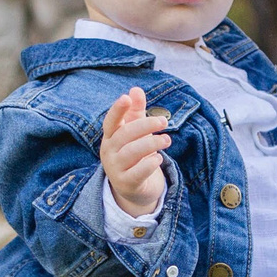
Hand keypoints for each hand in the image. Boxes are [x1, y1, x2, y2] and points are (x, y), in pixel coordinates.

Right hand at [100, 88, 169, 218]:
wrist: (133, 187)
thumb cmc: (134, 153)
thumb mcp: (136, 131)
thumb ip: (136, 111)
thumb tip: (136, 89)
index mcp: (110, 136)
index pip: (111, 121)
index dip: (118, 110)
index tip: (126, 98)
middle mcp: (109, 151)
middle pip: (125, 135)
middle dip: (145, 126)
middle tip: (164, 121)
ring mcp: (115, 169)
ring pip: (131, 153)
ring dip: (151, 143)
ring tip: (167, 140)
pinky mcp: (126, 184)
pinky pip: (137, 173)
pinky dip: (149, 164)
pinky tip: (158, 159)